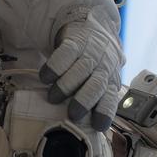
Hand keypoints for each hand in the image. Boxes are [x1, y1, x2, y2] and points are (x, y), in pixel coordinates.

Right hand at [38, 16, 123, 131]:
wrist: (95, 29)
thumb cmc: (95, 65)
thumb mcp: (101, 82)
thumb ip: (93, 101)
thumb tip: (82, 128)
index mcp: (110, 82)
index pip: (110, 99)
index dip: (105, 113)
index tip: (97, 126)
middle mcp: (102, 68)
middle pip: (96, 85)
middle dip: (84, 101)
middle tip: (72, 114)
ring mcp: (89, 54)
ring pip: (80, 70)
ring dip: (66, 86)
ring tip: (53, 97)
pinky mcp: (75, 42)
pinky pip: (65, 54)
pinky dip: (54, 67)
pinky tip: (45, 77)